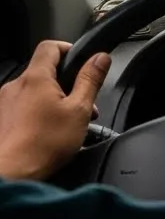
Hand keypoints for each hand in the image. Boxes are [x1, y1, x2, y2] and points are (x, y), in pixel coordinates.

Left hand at [0, 41, 110, 180]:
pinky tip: (48, 133)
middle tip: (82, 104)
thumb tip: (100, 58)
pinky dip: (37, 113)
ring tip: (66, 123)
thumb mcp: (80, 109)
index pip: (50, 47)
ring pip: (34, 91)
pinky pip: (22, 107)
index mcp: (36, 78)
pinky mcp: (1, 119)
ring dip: (52, 100)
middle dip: (66, 84)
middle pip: (44, 72)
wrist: (12, 172)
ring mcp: (4, 103)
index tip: (81, 62)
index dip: (68, 49)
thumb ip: (90, 80)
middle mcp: (15, 86)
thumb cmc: (45, 144)